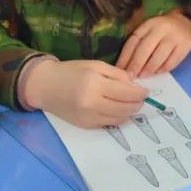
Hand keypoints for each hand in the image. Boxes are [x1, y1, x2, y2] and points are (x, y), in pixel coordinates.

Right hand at [22, 59, 147, 128]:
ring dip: (130, 112)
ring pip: (119, 118)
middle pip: (126, 108)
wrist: (44, 86)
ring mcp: (88, 117)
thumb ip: (116, 74)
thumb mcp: (94, 65)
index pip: (127, 93)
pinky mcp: (85, 125)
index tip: (146, 91)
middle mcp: (92, 103)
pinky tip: (118, 109)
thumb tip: (134, 84)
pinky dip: (118, 117)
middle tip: (141, 98)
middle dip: (137, 104)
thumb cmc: (70, 71)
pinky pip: (109, 123)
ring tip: (131, 104)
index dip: (140, 93)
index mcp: (94, 84)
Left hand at [116, 10, 190, 77]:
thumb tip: (125, 65)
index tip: (120, 69)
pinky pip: (172, 61)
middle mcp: (161, 29)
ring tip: (142, 76)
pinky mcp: (185, 46)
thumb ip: (138, 44)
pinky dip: (163, 69)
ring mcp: (174, 37)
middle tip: (130, 76)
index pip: (134, 40)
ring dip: (148, 69)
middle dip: (136, 64)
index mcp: (148, 25)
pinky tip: (157, 73)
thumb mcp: (148, 30)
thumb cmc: (161, 30)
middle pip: (145, 49)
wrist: (186, 23)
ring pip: (159, 56)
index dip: (125, 56)